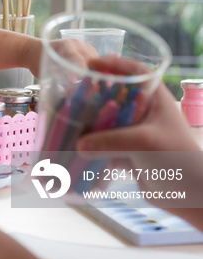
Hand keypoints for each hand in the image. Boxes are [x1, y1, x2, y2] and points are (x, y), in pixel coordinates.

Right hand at [75, 56, 202, 228]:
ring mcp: (136, 132)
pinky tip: (77, 144)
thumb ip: (110, 141)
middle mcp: (145, 112)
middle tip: (73, 94)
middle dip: (94, 95)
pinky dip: (92, 142)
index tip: (90, 64)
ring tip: (69, 119)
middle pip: (115, 95)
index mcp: (156, 100)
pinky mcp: (129, 150)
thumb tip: (79, 144)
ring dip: (90, 121)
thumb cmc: (177, 158)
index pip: (136, 71)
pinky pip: (106, 141)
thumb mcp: (144, 143)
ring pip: (107, 120)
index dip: (114, 64)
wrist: (190, 194)